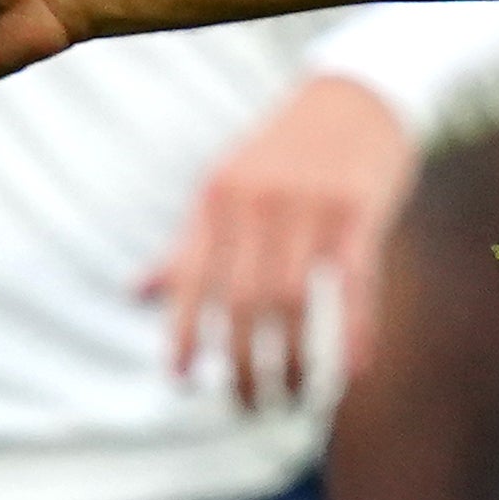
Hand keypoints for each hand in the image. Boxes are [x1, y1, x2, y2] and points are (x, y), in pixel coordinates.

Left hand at [150, 73, 412, 406]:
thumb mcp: (227, 185)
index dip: (183, 334)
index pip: (190, 279)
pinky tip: (354, 372)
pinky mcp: (361, 211)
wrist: (357, 93)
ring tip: (294, 399)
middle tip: (251, 406)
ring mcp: (310, 207)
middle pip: (240, 303)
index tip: (183, 382)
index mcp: (216, 197)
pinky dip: (355, 333)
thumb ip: (190, 242)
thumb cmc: (286, 151)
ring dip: (293, 362)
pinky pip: (355, 286)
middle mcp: (256, 202)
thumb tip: (138, 292)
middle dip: (242, 365)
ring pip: (292, 303)